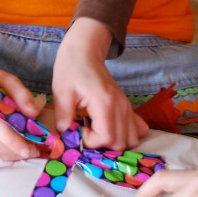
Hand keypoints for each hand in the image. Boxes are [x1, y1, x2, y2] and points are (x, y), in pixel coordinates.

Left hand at [52, 18, 148, 148]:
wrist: (85, 51)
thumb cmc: (71, 68)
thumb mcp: (61, 92)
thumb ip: (63, 117)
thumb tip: (66, 137)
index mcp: (104, 102)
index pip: (107, 138)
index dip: (91, 142)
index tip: (78, 130)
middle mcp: (120, 106)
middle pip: (121, 143)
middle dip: (102, 145)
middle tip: (85, 132)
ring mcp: (126, 105)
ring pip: (131, 139)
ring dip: (114, 142)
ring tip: (96, 131)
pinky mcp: (126, 105)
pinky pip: (137, 128)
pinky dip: (126, 134)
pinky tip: (110, 128)